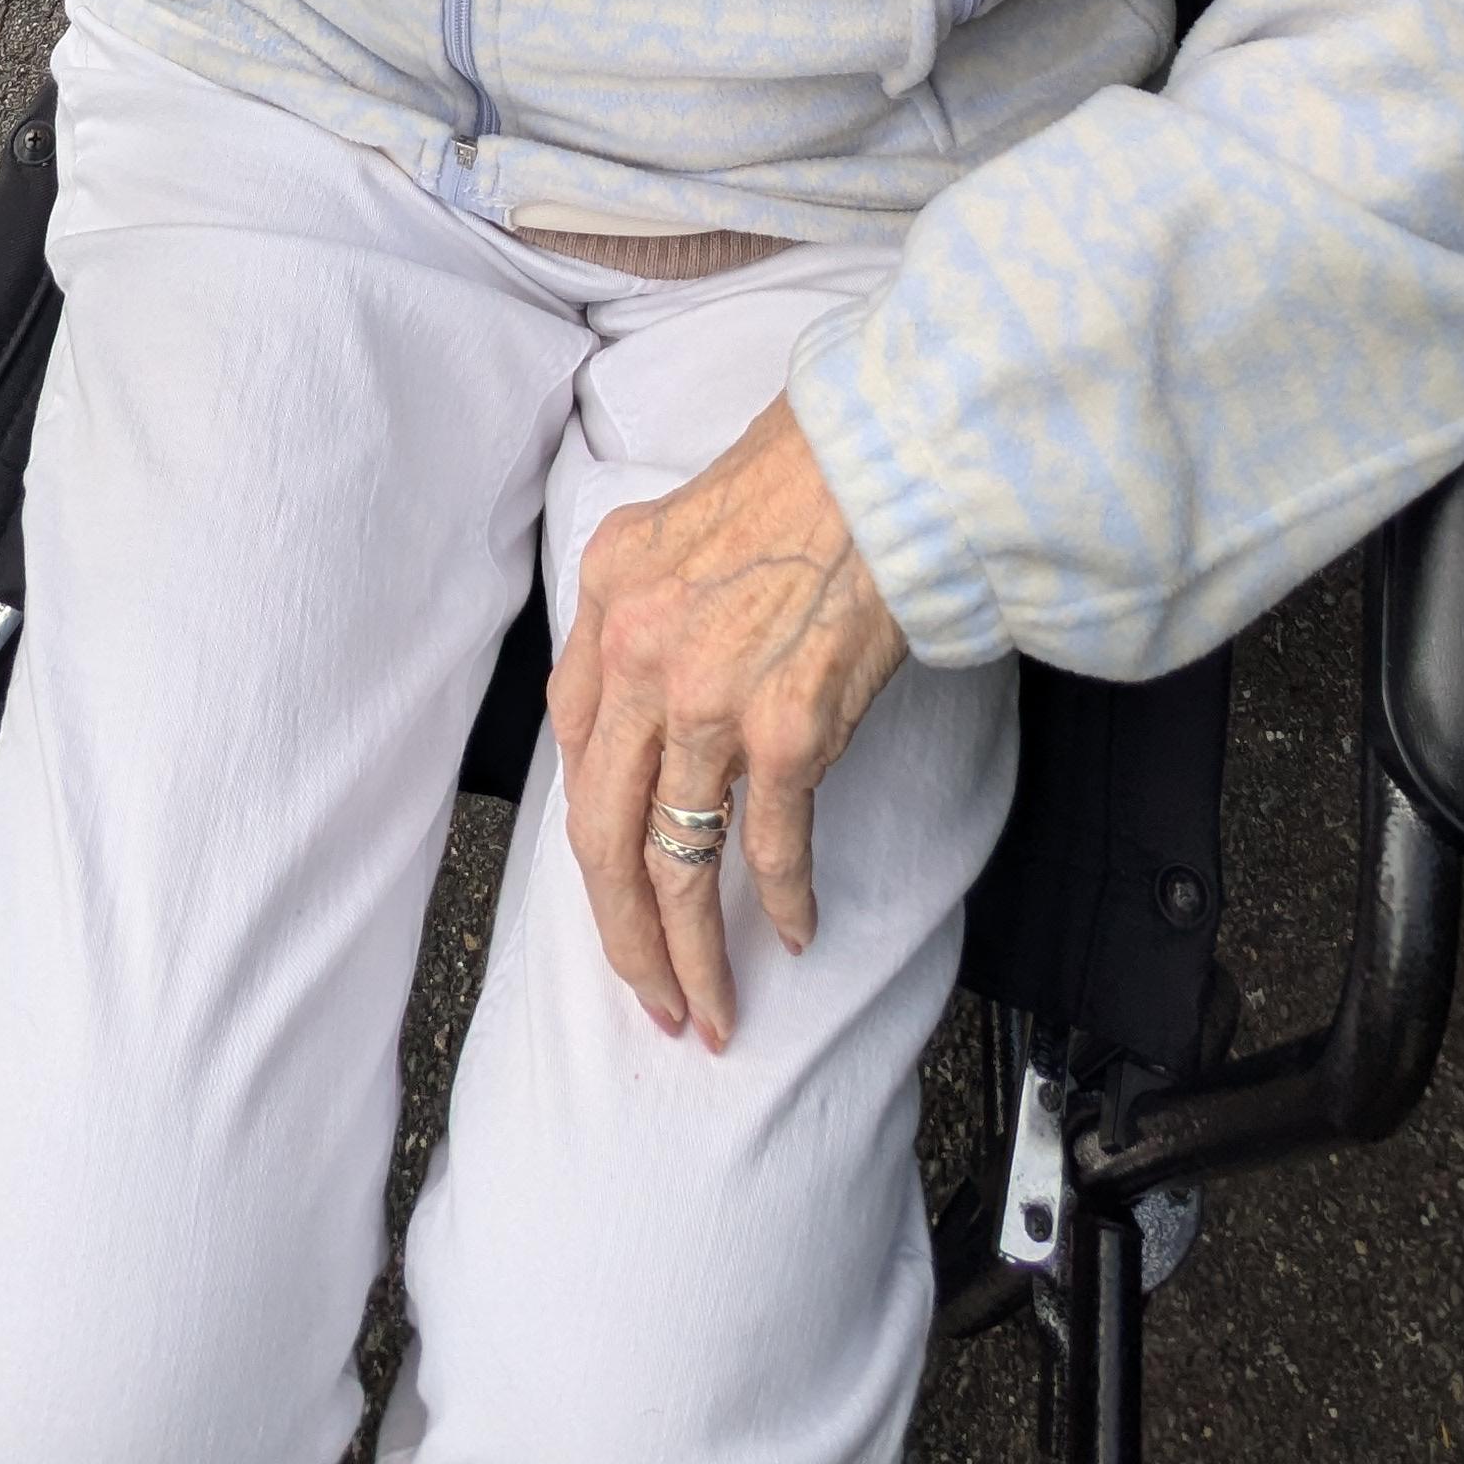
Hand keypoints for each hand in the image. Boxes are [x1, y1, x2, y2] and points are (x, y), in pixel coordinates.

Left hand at [549, 395, 909, 1051]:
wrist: (891, 453)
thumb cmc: (811, 472)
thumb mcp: (685, 523)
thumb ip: (654, 610)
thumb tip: (659, 705)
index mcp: (606, 592)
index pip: (571, 742)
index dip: (593, 829)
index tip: (614, 886)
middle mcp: (639, 650)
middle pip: (601, 831)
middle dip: (622, 935)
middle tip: (650, 998)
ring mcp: (709, 695)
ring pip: (677, 860)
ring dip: (694, 951)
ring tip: (712, 1010)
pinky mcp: (788, 727)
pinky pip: (770, 847)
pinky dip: (783, 903)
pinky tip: (798, 934)